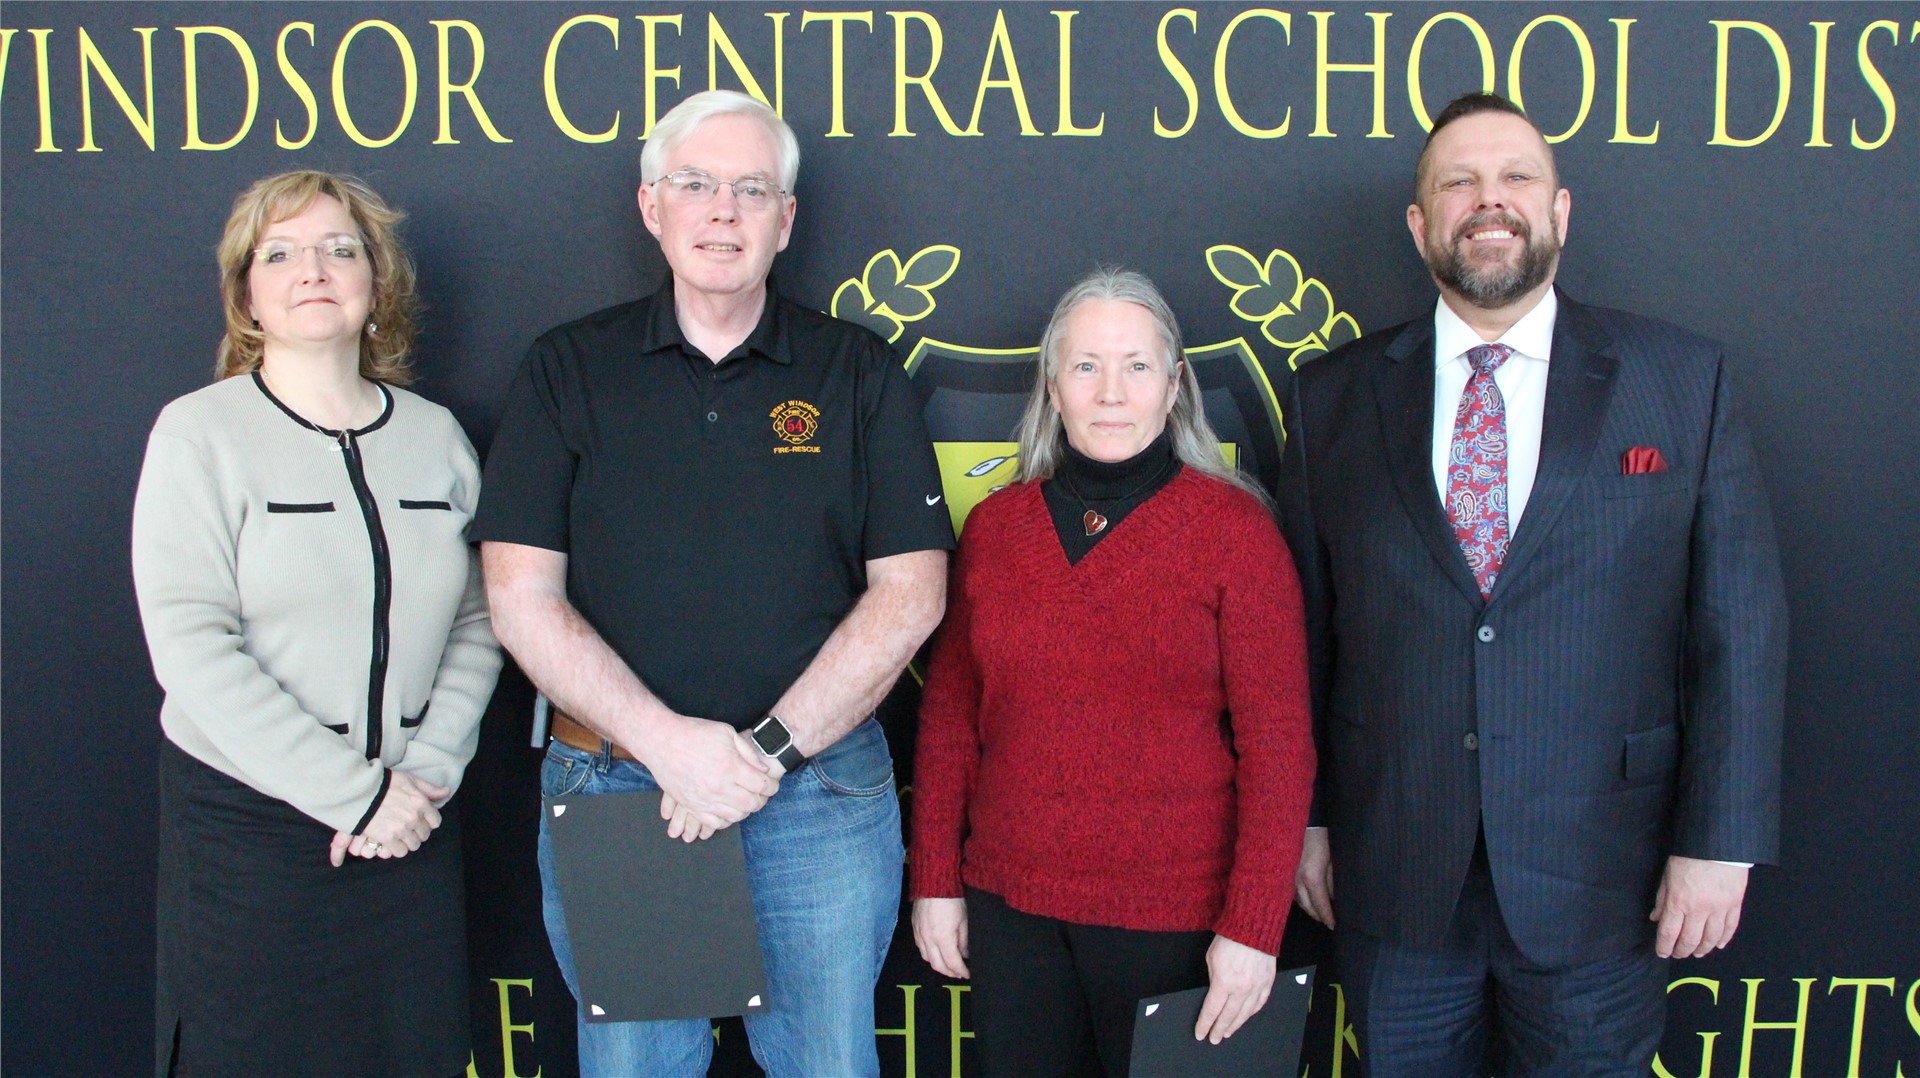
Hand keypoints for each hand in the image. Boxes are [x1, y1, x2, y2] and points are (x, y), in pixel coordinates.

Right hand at [329, 772, 449, 865]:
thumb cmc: (385, 783)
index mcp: (421, 803)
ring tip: (399, 835)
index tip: (420, 821)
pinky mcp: (388, 838)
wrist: (360, 791)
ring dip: (408, 842)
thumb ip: (429, 788)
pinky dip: (397, 848)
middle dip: (417, 832)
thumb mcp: (409, 780)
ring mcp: (401, 829)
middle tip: (407, 828)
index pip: (435, 821)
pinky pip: (400, 851)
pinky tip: (392, 841)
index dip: (428, 822)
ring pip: (413, 845)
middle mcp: (414, 817)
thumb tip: (446, 792)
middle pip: (424, 835)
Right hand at [645, 717, 778, 837]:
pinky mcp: (691, 805)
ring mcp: (704, 799)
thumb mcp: (726, 732)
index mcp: (730, 767)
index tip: (771, 784)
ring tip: (745, 800)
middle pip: (751, 804)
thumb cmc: (694, 733)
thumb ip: (748, 752)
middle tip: (761, 793)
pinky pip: (713, 822)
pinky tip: (727, 810)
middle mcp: (719, 786)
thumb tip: (763, 770)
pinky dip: (725, 820)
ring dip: (745, 810)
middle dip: (761, 800)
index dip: (771, 786)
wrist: (661, 740)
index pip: (762, 786)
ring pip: (735, 816)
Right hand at [912, 897, 970, 978]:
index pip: (953, 963)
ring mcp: (919, 934)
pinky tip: (936, 953)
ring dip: (938, 965)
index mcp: (943, 939)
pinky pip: (920, 948)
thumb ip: (964, 941)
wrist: (933, 881)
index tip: (968, 974)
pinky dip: (929, 955)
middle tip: (959, 974)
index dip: (961, 971)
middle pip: (938, 965)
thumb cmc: (952, 898)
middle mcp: (928, 940)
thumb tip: (964, 954)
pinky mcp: (914, 928)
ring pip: (927, 959)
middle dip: (950, 973)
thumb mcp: (964, 920)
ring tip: (948, 966)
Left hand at [1195, 935, 1275, 1042]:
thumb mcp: (1211, 959)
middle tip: (1214, 1039)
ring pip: (1245, 1014)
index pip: (1212, 1011)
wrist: (1253, 927)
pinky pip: (1260, 1003)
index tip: (1200, 1034)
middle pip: (1229, 1016)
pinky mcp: (1268, 982)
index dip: (1205, 1024)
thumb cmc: (1229, 939)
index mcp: (1224, 983)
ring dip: (1235, 1025)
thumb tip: (1216, 993)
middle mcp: (1242, 989)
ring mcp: (1257, 987)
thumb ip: (1214, 979)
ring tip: (1227, 1032)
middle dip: (1219, 1029)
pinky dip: (1251, 1013)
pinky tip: (1246, 1017)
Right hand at [1294, 827, 1334, 927]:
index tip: (1335, 926)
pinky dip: (1301, 899)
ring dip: (1310, 909)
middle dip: (1319, 917)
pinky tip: (1308, 900)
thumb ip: (1333, 881)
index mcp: (1312, 878)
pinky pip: (1292, 893)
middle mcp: (1297, 882)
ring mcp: (1287, 878)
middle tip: (1329, 922)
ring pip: (1299, 902)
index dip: (1329, 918)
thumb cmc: (1318, 837)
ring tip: (1320, 913)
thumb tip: (1336, 898)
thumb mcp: (1331, 859)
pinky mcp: (1282, 874)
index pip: (1321, 906)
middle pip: (1309, 908)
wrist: (1295, 822)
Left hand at [1650, 856, 1748, 957]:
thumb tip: (1656, 918)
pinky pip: (1730, 928)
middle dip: (1683, 951)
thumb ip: (1662, 898)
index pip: (1669, 933)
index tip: (1662, 953)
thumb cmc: (1688, 855)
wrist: (1718, 843)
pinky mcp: (1735, 904)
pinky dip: (1724, 939)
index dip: (1664, 946)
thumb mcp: (1668, 874)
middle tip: (1679, 954)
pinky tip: (1719, 944)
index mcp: (1678, 901)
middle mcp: (1699, 909)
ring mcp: (1719, 908)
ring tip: (1697, 952)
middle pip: (1690, 940)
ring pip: (1712, 938)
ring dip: (1703, 949)